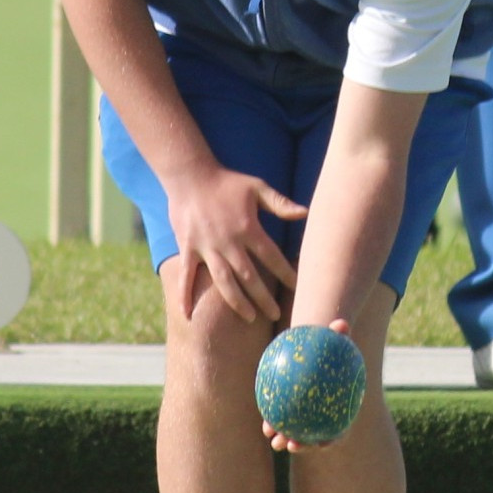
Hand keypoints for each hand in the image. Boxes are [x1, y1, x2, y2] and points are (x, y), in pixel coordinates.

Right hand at [165, 166, 305, 323]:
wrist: (190, 175)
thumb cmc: (227, 182)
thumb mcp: (257, 187)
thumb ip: (280, 203)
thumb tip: (305, 213)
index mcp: (247, 228)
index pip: (272, 257)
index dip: (286, 274)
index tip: (297, 288)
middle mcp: (228, 242)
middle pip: (249, 277)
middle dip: (264, 298)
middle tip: (276, 314)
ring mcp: (206, 248)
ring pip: (224, 282)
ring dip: (237, 302)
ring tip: (250, 317)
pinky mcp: (188, 249)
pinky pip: (186, 277)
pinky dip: (186, 296)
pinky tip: (189, 316)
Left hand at [262, 319, 355, 453]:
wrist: (317, 352)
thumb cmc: (328, 346)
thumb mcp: (335, 338)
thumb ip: (340, 334)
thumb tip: (342, 323)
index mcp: (340, 407)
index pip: (340, 430)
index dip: (333, 440)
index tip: (324, 444)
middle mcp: (324, 416)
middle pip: (315, 437)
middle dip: (302, 445)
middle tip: (291, 445)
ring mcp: (307, 416)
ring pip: (296, 433)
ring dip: (284, 439)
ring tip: (273, 439)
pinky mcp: (291, 411)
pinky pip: (283, 419)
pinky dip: (275, 422)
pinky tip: (265, 424)